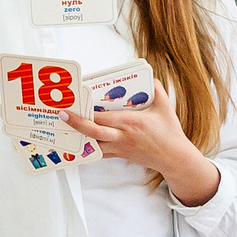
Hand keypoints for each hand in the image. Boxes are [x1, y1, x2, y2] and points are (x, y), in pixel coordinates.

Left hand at [65, 78, 214, 197]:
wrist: (174, 158)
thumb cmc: (170, 134)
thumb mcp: (165, 107)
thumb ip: (156, 89)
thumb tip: (150, 78)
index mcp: (131, 122)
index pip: (103, 118)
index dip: (86, 112)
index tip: (76, 102)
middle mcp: (122, 136)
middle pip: (93, 132)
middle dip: (76, 123)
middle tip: (62, 114)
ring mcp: (120, 148)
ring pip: (94, 145)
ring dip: (79, 137)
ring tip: (66, 128)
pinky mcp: (121, 155)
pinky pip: (101, 153)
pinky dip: (90, 148)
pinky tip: (81, 141)